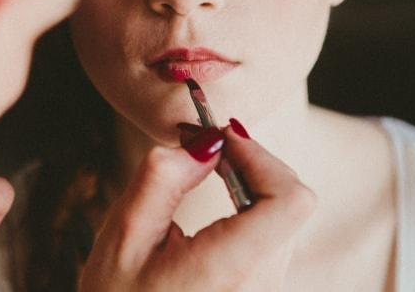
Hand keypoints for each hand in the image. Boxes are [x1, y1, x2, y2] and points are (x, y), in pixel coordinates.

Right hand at [80, 120, 315, 291]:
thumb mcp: (124, 231)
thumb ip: (163, 176)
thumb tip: (208, 141)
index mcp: (228, 270)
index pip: (290, 201)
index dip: (261, 157)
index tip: (224, 137)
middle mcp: (260, 286)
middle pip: (290, 204)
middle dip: (254, 163)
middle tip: (210, 146)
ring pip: (286, 218)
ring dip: (254, 183)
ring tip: (214, 169)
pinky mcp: (263, 291)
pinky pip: (276, 236)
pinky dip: (254, 206)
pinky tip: (223, 200)